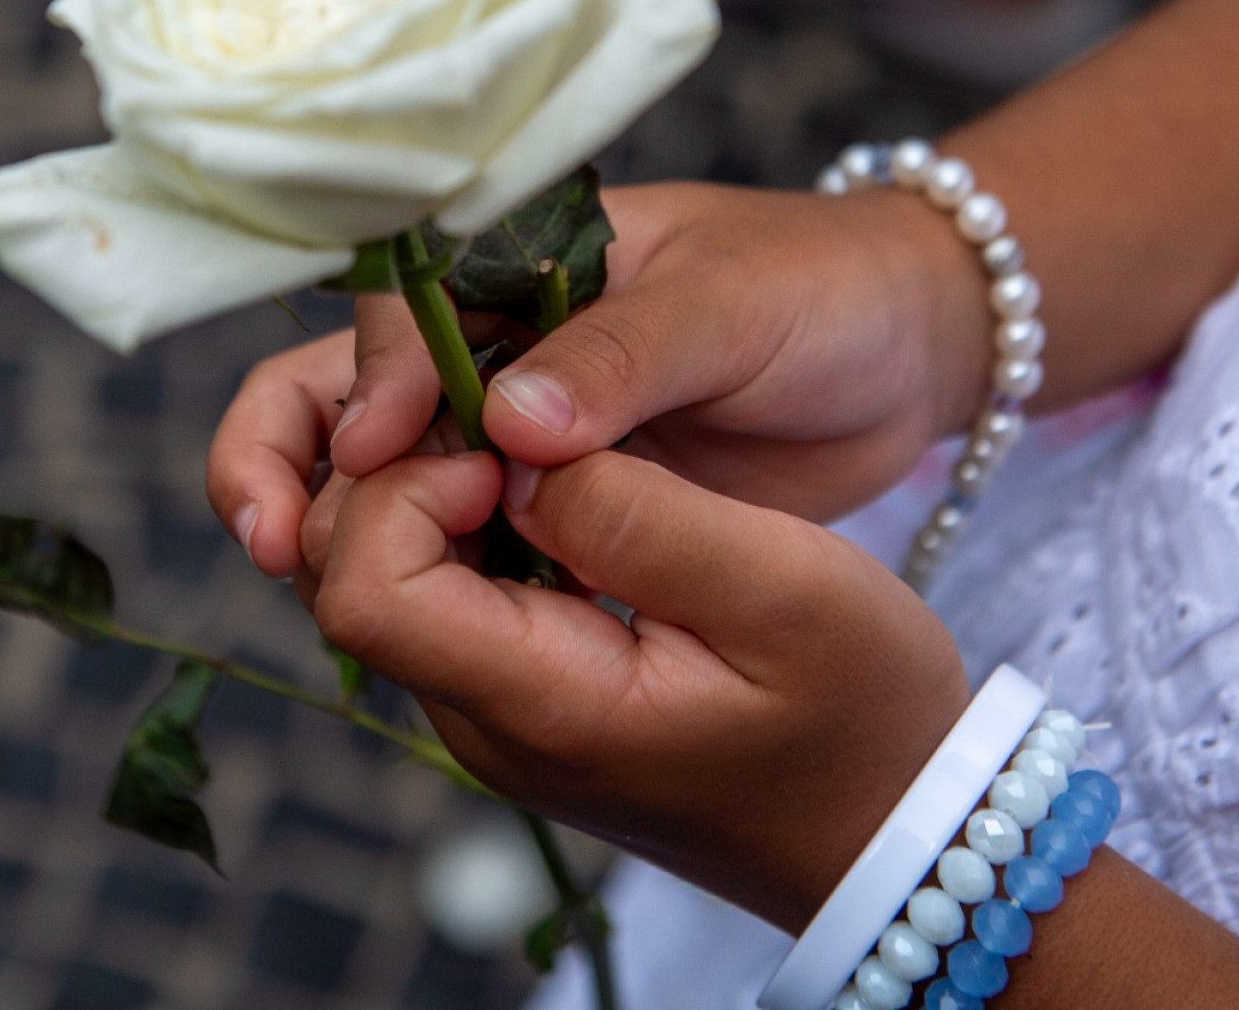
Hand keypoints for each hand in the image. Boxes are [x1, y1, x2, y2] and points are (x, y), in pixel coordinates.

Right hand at [207, 181, 991, 578]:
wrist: (908, 353)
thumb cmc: (822, 292)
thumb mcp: (732, 307)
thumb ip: (622, 355)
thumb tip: (507, 421)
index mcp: (521, 255)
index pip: (403, 312)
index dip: (376, 383)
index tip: (382, 453)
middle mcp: (497, 338)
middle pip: (348, 387)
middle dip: (294, 455)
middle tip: (276, 540)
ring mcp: (519, 423)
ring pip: (387, 471)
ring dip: (344, 525)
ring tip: (316, 589)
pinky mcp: (556, 497)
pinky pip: (465, 535)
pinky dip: (427, 575)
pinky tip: (411, 626)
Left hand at [313, 447, 969, 931]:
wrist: (890, 821)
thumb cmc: (862, 713)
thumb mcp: (783, 590)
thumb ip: (636, 516)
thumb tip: (516, 449)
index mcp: (540, 704)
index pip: (365, 589)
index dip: (407, 482)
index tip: (516, 444)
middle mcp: (487, 720)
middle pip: (348, 574)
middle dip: (402, 466)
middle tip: (524, 416)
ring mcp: (498, 713)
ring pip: (382, 575)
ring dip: (432, 484)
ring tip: (545, 442)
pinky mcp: (525, 694)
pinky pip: (441, 591)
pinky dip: (467, 518)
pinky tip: (555, 483)